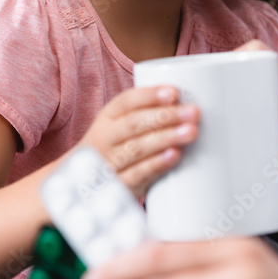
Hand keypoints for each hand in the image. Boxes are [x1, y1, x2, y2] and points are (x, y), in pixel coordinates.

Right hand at [80, 86, 199, 200]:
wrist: (84, 185)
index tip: (174, 92)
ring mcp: (109, 162)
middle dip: (166, 116)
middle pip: (134, 124)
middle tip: (193, 112)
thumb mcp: (120, 128)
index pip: (125, 102)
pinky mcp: (117, 186)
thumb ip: (147, 116)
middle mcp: (105, 138)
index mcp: (107, 118)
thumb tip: (186, 105)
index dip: (150, 95)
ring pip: (137, 148)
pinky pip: (137, 174)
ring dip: (166, 138)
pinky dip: (156, 164)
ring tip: (190, 132)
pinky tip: (174, 156)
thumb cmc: (115, 149)